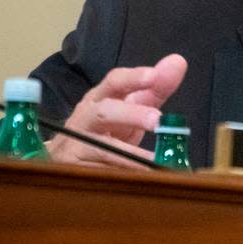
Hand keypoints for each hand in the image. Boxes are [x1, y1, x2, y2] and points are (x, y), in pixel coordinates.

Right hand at [46, 53, 187, 168]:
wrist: (63, 157)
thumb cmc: (103, 128)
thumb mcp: (128, 107)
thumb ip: (154, 88)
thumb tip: (179, 61)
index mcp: (100, 98)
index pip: (114, 81)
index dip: (133, 77)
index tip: (153, 76)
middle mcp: (86, 118)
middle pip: (105, 112)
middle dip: (131, 114)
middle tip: (158, 120)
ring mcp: (76, 145)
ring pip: (102, 149)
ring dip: (130, 157)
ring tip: (156, 161)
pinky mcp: (74, 170)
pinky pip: (99, 175)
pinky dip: (120, 178)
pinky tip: (140, 181)